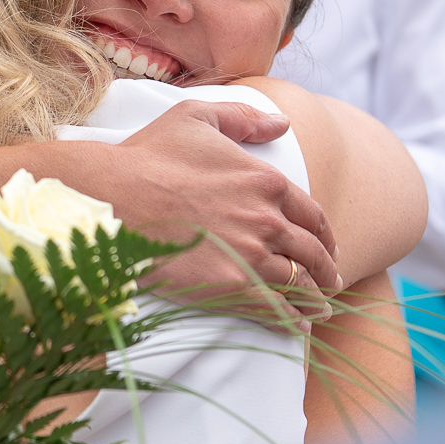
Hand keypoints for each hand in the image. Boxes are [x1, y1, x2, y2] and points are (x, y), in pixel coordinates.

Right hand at [111, 100, 340, 302]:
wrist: (112, 198)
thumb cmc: (148, 156)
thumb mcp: (197, 117)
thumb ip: (244, 117)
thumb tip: (283, 122)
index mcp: (265, 180)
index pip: (310, 214)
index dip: (324, 234)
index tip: (327, 247)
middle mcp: (266, 219)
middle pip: (311, 251)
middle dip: (327, 270)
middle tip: (332, 282)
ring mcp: (251, 255)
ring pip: (299, 282)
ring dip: (315, 297)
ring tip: (321, 309)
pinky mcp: (230, 286)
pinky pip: (274, 308)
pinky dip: (291, 318)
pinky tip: (297, 326)